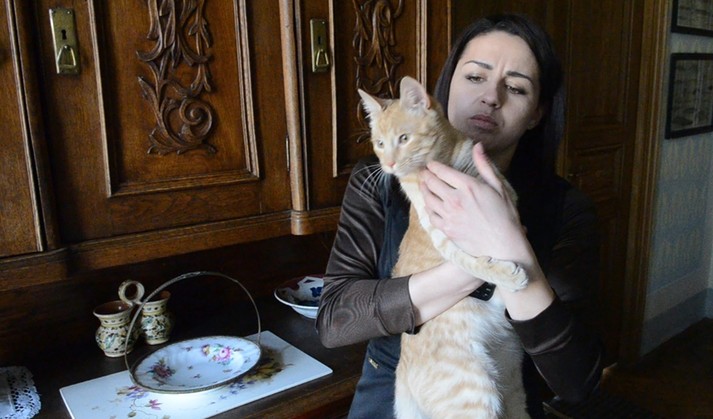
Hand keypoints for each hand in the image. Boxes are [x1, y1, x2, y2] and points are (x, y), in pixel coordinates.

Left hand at [419, 142, 528, 263]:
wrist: (503, 244)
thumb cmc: (505, 215)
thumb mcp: (498, 187)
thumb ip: (484, 166)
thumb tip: (477, 146)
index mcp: (469, 186)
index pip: (443, 172)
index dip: (433, 166)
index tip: (430, 164)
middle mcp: (455, 199)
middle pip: (432, 183)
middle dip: (425, 175)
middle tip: (423, 172)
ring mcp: (449, 215)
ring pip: (428, 199)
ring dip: (423, 190)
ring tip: (423, 185)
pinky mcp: (447, 229)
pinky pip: (431, 216)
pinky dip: (428, 208)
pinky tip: (428, 205)